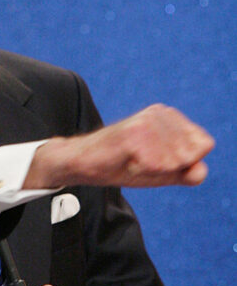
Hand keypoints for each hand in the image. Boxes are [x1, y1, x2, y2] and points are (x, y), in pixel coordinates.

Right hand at [23, 104, 214, 189]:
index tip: (156, 161)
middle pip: (189, 156)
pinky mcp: (134, 131)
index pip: (203, 146)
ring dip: (152, 169)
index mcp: (172, 118)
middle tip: (140, 161)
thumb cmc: (121, 165)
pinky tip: (126, 161)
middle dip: (167, 168)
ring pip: (174, 161)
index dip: (182, 162)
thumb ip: (187, 173)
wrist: (83, 163)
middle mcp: (162, 112)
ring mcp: (148, 120)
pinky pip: (157, 164)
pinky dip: (142, 170)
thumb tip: (200, 169)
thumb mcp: (161, 173)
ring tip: (131, 160)